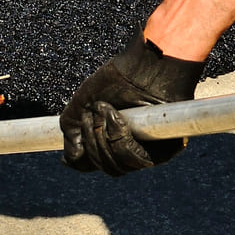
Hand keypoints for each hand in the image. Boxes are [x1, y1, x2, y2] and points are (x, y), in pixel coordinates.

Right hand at [60, 32, 205, 176]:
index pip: (97, 164)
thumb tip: (69, 161)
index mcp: (114, 141)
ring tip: (107, 110)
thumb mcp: (81, 108)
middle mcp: (132, 148)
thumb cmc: (115, 81)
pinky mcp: (165, 149)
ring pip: (119, 167)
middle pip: (107, 168)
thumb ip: (72, 137)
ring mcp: (149, 150)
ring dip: (105, 138)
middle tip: (93, 115)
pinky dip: (121, 140)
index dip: (85, 161)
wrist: (141, 67)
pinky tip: (119, 119)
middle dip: (93, 142)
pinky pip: (138, 161)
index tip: (73, 152)